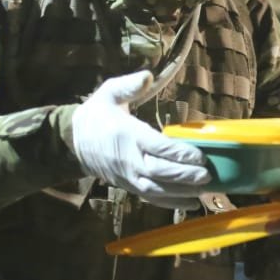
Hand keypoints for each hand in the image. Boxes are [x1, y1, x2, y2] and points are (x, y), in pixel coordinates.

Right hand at [71, 71, 209, 208]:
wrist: (72, 140)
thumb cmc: (97, 114)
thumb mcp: (108, 92)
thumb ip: (129, 85)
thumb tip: (147, 75)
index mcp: (127, 135)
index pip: (156, 147)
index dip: (179, 153)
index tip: (199, 156)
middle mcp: (128, 159)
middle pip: (159, 172)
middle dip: (184, 176)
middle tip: (207, 176)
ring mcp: (127, 176)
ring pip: (156, 189)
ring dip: (181, 192)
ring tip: (204, 191)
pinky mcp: (128, 186)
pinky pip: (150, 197)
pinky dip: (170, 203)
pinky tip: (190, 204)